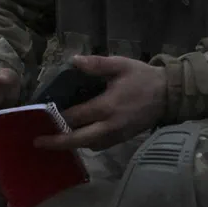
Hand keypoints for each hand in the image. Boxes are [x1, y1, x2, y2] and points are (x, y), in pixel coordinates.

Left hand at [34, 55, 166, 152]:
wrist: (169, 94)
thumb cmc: (143, 78)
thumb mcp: (120, 65)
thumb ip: (96, 64)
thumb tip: (73, 61)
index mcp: (107, 106)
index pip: (75, 117)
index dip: (57, 117)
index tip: (42, 115)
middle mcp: (109, 126)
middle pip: (78, 140)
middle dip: (57, 142)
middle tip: (38, 142)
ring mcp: (117, 135)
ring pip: (88, 145)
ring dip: (71, 144)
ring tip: (55, 138)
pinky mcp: (123, 139)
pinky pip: (100, 146)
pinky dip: (87, 143)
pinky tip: (79, 136)